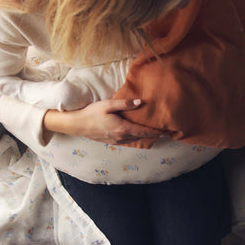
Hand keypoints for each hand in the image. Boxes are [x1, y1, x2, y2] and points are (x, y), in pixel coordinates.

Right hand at [44, 99, 166, 143]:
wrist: (77, 125)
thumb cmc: (92, 113)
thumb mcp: (108, 105)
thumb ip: (124, 104)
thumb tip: (140, 102)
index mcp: (122, 128)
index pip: (143, 131)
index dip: (155, 132)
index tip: (166, 132)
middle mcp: (121, 136)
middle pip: (140, 137)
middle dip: (152, 135)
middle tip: (163, 133)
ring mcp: (115, 141)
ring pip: (134, 140)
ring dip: (143, 137)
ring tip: (152, 134)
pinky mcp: (111, 142)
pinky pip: (126, 141)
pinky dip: (134, 138)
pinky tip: (135, 135)